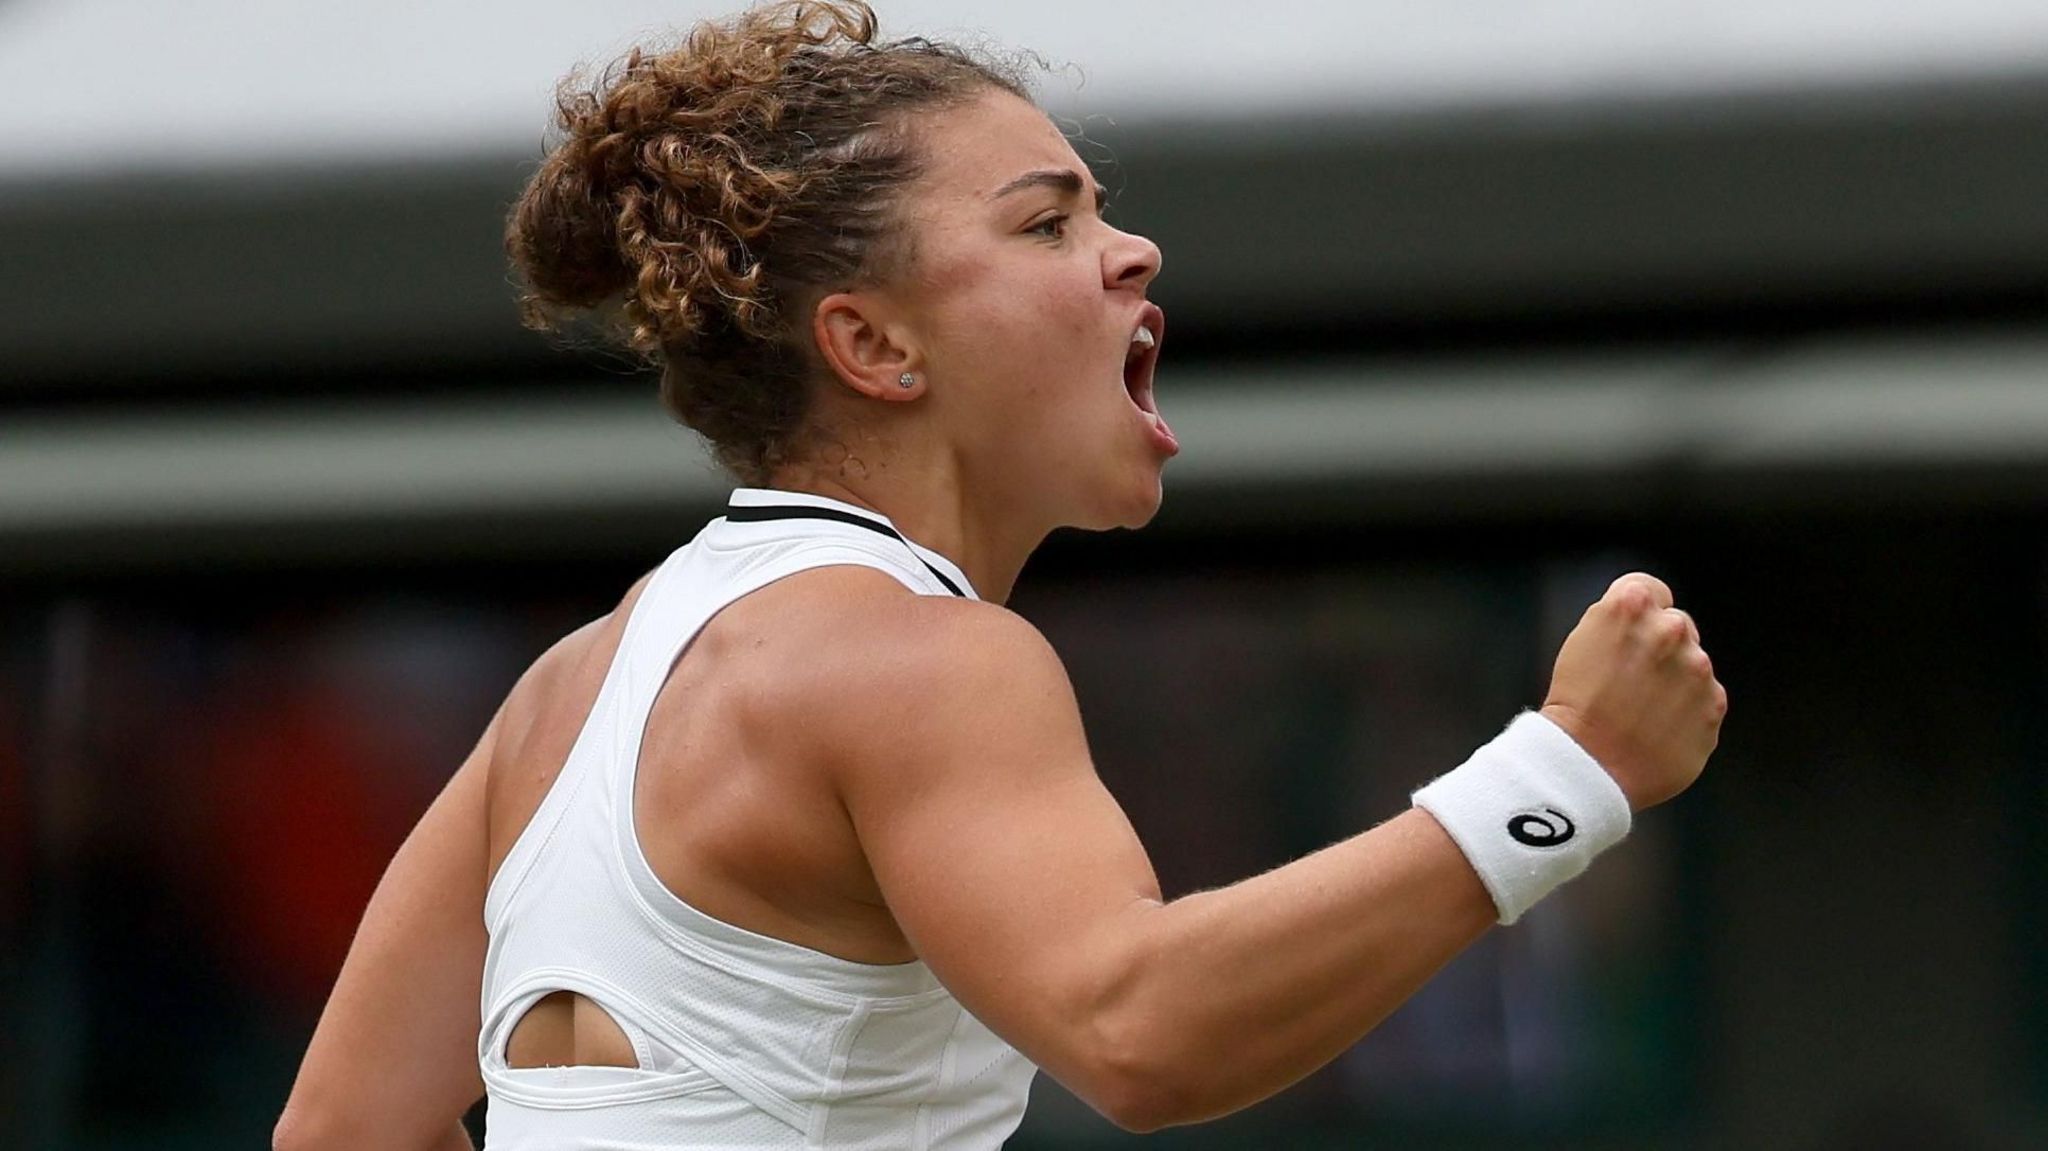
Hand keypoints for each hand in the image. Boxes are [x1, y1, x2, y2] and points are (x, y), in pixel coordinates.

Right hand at [1539, 572, 1725, 810]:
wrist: (1587, 765)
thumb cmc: (1574, 707)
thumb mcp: (1581, 641)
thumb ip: (1621, 621)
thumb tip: (1649, 621)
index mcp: (1632, 605)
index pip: (1651, 590)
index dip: (1636, 615)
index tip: (1627, 637)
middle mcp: (1671, 629)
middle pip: (1676, 625)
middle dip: (1659, 647)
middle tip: (1630, 680)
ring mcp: (1698, 669)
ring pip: (1693, 665)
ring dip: (1675, 681)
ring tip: (1641, 710)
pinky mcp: (1713, 706)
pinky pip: (1705, 701)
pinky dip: (1687, 713)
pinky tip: (1657, 728)